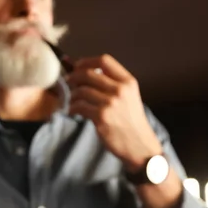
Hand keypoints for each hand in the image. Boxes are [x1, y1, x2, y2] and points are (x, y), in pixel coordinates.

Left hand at [67, 54, 161, 170]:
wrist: (140, 146)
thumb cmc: (131, 122)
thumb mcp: (130, 97)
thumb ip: (113, 83)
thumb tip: (84, 70)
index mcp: (128, 82)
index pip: (104, 60)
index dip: (86, 61)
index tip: (77, 66)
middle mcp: (120, 90)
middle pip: (88, 73)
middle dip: (73, 77)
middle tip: (68, 82)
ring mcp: (110, 104)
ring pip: (81, 90)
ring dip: (72, 95)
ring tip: (72, 100)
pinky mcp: (101, 117)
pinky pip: (79, 106)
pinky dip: (72, 108)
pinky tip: (73, 111)